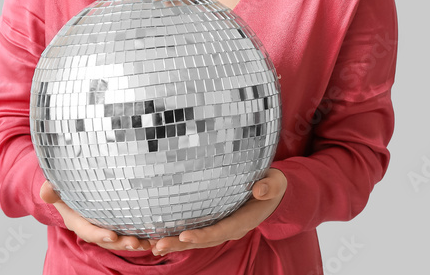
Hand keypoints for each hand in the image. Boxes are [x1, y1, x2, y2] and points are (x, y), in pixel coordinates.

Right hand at [39, 181, 152, 251]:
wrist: (71, 188)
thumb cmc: (64, 189)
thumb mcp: (56, 189)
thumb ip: (52, 190)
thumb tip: (46, 190)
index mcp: (78, 221)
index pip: (88, 231)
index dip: (99, 235)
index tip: (112, 236)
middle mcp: (93, 227)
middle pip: (107, 239)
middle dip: (122, 243)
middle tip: (136, 243)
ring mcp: (106, 226)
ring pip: (120, 239)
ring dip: (134, 242)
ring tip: (149, 243)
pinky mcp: (117, 222)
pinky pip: (128, 231)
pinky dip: (141, 235)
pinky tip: (155, 236)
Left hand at [151, 168, 286, 256]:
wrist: (273, 194)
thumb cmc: (272, 185)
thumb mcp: (275, 183)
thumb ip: (268, 186)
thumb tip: (259, 190)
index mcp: (243, 221)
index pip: (221, 231)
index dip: (203, 235)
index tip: (185, 235)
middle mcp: (230, 229)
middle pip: (204, 241)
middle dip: (181, 244)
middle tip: (158, 245)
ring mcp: (222, 228)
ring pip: (197, 240)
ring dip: (176, 244)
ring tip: (154, 246)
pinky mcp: (216, 224)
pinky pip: (196, 234)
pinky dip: (179, 238)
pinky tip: (160, 239)